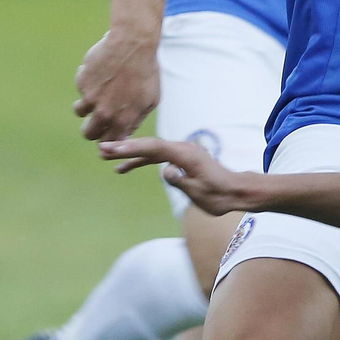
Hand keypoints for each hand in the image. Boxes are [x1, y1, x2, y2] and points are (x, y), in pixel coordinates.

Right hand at [75, 28, 159, 140]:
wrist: (133, 43)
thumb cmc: (146, 71)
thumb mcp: (151, 100)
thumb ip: (136, 120)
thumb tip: (124, 134)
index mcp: (123, 120)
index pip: (108, 143)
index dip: (106, 141)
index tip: (105, 134)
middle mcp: (104, 113)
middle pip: (88, 133)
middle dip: (91, 129)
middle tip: (96, 119)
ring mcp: (91, 98)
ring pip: (79, 111)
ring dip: (85, 105)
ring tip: (97, 92)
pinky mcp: (82, 82)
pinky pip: (81, 88)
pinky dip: (88, 82)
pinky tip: (101, 71)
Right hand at [99, 138, 263, 215]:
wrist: (236, 191)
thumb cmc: (220, 195)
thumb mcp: (198, 191)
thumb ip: (180, 180)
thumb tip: (165, 171)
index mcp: (186, 154)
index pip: (154, 148)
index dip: (132, 148)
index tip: (113, 149)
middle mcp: (183, 148)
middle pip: (149, 145)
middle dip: (125, 147)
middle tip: (102, 149)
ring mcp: (182, 152)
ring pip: (150, 150)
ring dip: (130, 153)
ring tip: (107, 157)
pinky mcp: (181, 159)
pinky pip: (157, 157)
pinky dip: (141, 161)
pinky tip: (124, 168)